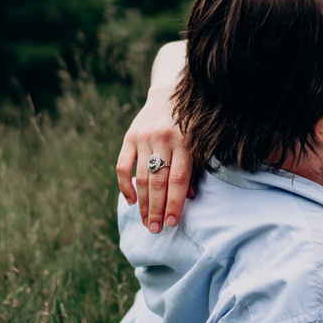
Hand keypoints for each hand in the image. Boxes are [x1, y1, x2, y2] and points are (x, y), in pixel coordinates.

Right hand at [116, 91, 193, 231]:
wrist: (170, 92)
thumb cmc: (191, 124)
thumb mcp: (199, 142)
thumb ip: (194, 168)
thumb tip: (189, 199)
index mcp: (185, 141)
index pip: (177, 179)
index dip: (174, 204)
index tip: (171, 224)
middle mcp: (163, 139)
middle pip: (157, 182)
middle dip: (156, 209)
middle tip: (155, 230)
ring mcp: (144, 137)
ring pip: (140, 177)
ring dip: (142, 203)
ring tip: (145, 222)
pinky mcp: (129, 136)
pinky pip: (122, 166)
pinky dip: (125, 186)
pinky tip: (130, 201)